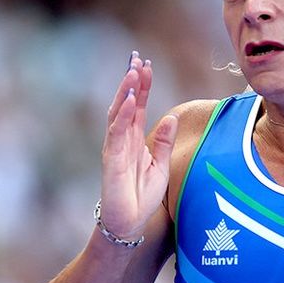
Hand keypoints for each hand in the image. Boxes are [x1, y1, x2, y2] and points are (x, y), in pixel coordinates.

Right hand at [99, 52, 177, 240]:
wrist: (129, 224)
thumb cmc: (142, 197)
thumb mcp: (160, 166)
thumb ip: (163, 142)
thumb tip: (171, 118)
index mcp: (134, 139)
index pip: (138, 106)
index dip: (143, 86)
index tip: (146, 64)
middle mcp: (122, 140)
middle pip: (126, 104)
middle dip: (132, 81)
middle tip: (137, 58)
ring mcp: (115, 148)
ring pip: (119, 113)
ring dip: (126, 91)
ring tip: (133, 71)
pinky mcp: (112, 160)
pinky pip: (117, 132)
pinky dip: (123, 114)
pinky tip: (131, 99)